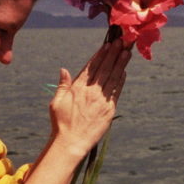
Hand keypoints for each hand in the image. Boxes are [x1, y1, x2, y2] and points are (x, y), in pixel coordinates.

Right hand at [49, 41, 130, 156]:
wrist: (71, 142)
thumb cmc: (61, 123)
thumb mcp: (56, 102)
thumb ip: (62, 85)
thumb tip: (63, 69)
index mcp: (78, 88)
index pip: (91, 67)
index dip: (100, 55)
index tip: (107, 45)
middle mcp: (91, 92)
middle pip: (104, 68)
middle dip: (113, 54)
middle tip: (121, 41)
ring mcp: (101, 100)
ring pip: (113, 78)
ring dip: (120, 64)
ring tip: (126, 52)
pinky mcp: (109, 109)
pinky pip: (116, 91)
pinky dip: (121, 80)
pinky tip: (124, 71)